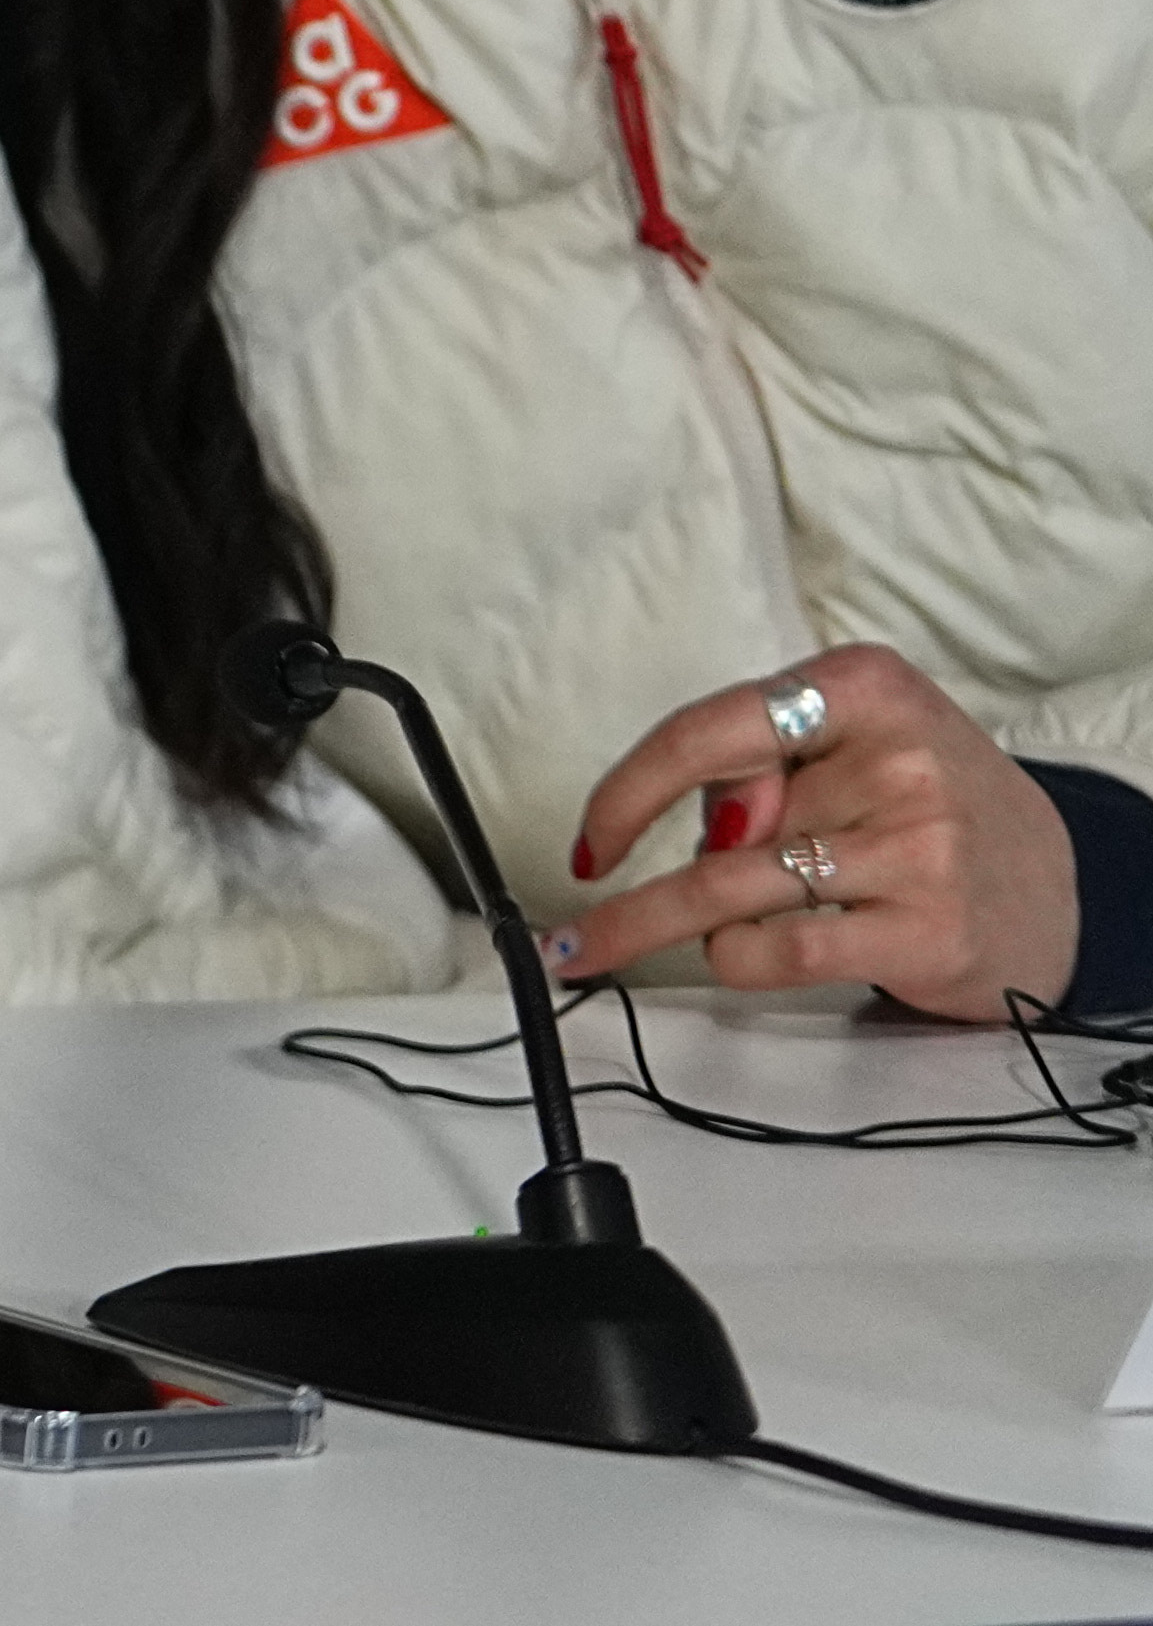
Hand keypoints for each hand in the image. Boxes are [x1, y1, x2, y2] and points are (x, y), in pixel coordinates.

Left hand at [551, 640, 1087, 1017]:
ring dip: (674, 922)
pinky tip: (736, 955)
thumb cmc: (923, 808)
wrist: (1056, 891)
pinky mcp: (930, 931)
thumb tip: (703, 822)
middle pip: (721, 822)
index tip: (587, 845)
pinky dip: (733, 957)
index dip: (627, 794)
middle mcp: (900, 758)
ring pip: (733, 887)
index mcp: (865, 685)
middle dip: (681, 867)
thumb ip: (764, 761)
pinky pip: (779, 949)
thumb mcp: (852, 744)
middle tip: (605, 918)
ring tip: (640, 942)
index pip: (707, 732)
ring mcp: (921, 847)